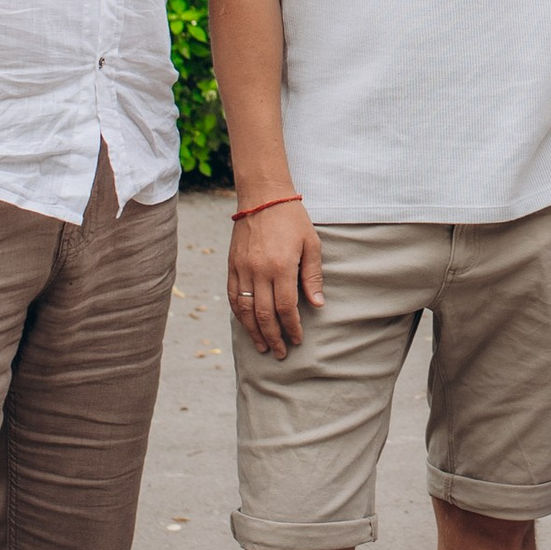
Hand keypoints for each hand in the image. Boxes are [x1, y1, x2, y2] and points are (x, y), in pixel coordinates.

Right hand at [228, 198, 322, 355]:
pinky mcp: (232, 265)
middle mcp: (259, 271)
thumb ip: (313, 276)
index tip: (297, 339)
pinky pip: (232, 296)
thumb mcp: (311, 244)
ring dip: (254, 331)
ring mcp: (242, 269)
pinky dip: (239, 314)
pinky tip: (246, 324)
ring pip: (245, 310)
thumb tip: (318, 305)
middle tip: (281, 352)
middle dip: (274, 337)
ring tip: (263, 346)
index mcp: (281, 267)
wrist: (263, 197)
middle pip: (264, 314)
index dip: (292, 327)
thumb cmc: (292, 219)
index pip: (286, 307)